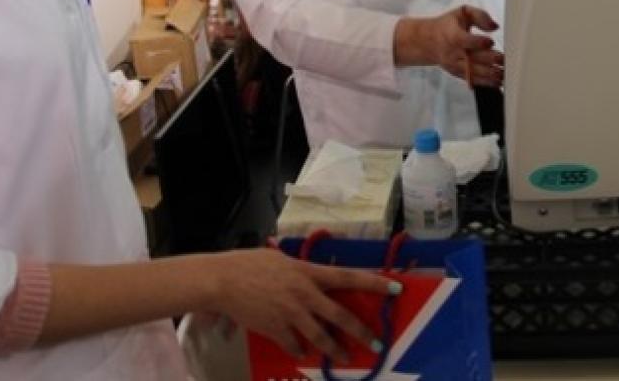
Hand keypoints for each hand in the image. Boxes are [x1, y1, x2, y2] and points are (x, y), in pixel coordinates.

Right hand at [206, 248, 399, 360]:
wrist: (223, 281)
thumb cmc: (250, 264)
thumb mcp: (282, 260)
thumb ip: (301, 270)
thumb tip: (313, 277)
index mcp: (309, 272)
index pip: (349, 277)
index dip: (374, 283)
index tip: (396, 288)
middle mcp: (305, 294)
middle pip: (340, 316)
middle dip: (361, 331)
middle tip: (377, 343)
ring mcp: (291, 314)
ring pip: (320, 336)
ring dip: (335, 349)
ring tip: (346, 358)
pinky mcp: (275, 329)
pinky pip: (294, 344)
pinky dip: (300, 350)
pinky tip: (304, 353)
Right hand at [434, 5, 502, 86]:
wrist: (429, 42)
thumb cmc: (448, 25)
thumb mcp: (462, 12)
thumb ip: (480, 16)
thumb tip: (495, 26)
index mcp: (452, 35)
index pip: (463, 40)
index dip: (477, 42)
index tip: (490, 42)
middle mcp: (453, 52)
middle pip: (472, 58)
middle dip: (490, 60)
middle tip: (504, 59)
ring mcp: (455, 65)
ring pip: (474, 72)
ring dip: (490, 75)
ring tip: (504, 73)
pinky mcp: (458, 74)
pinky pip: (472, 80)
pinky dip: (486, 83)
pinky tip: (498, 83)